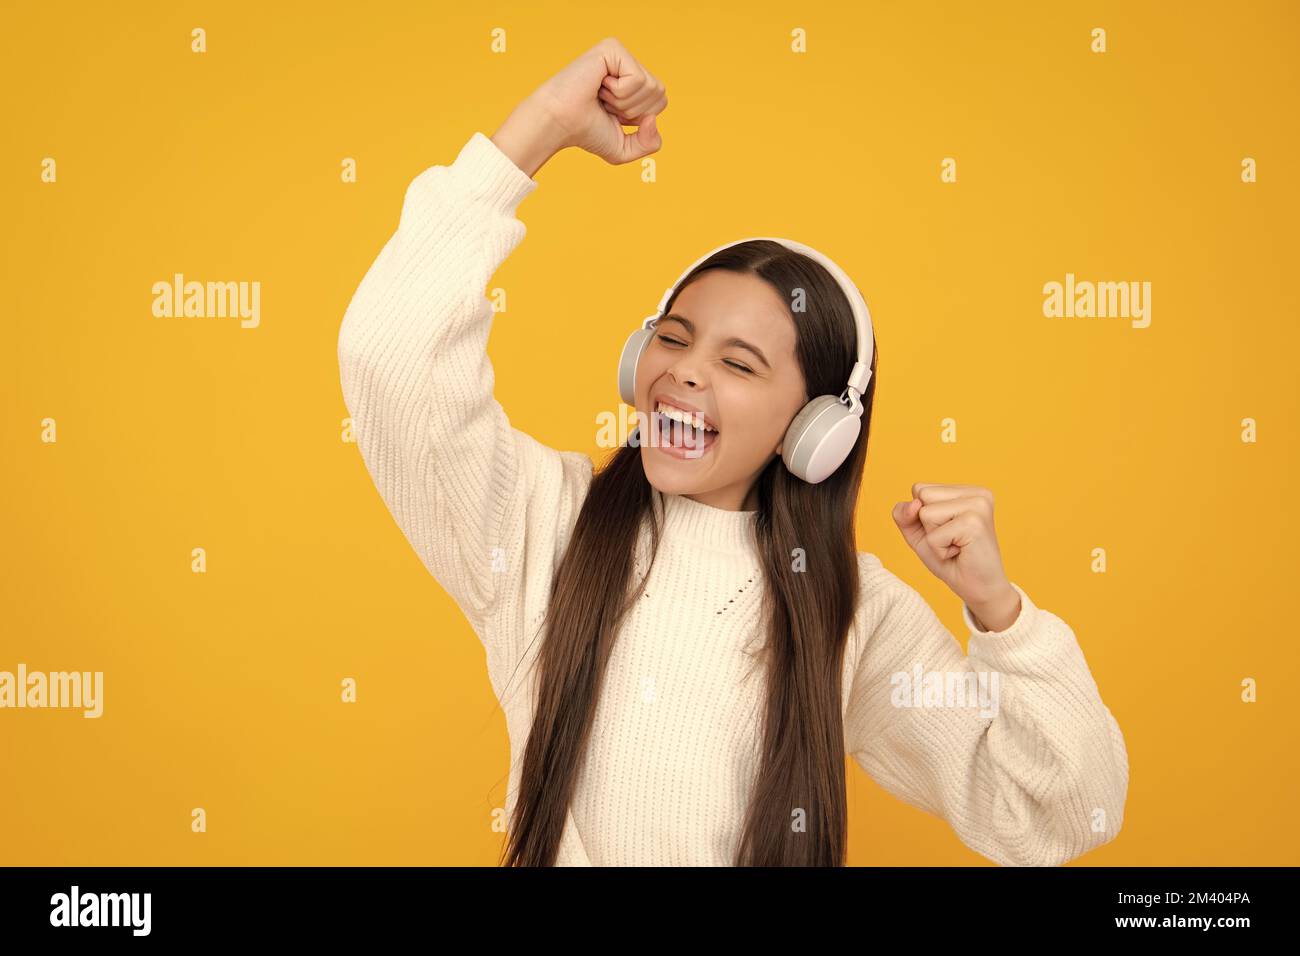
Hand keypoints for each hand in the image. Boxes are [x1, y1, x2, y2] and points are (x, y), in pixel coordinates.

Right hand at [530, 36, 666, 164]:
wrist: (559, 123)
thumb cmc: (586, 132)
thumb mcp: (625, 148)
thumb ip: (650, 144)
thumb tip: (652, 118)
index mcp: (632, 83)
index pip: (660, 102)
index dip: (639, 118)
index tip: (612, 115)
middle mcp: (627, 65)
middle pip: (659, 94)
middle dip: (633, 111)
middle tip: (605, 105)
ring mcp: (620, 54)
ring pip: (650, 86)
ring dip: (623, 103)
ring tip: (600, 96)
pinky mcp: (612, 48)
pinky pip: (637, 79)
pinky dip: (619, 93)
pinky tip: (598, 86)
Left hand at [891, 483, 1019, 629]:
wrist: (977, 589)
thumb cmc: (950, 560)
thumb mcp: (918, 533)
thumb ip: (904, 514)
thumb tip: (914, 503)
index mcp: (967, 490)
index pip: (919, 488)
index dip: (921, 516)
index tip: (946, 531)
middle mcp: (977, 493)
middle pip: (921, 496)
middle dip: (927, 525)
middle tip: (952, 540)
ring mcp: (978, 506)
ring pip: (925, 513)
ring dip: (933, 538)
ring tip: (956, 546)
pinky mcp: (974, 524)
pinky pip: (933, 535)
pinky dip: (939, 550)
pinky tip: (960, 553)